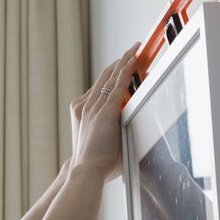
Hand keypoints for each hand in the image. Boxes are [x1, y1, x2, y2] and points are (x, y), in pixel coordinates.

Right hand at [70, 45, 139, 181]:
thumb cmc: (95, 162)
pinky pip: (117, 86)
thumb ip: (115, 130)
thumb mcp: (103, 140)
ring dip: (125, 61)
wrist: (85, 170)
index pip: (100, 86)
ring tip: (136, 49)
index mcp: (83, 111)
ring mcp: (94, 107)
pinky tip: (133, 61)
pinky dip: (126, 72)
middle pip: (105, 76)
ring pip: (111, 77)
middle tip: (133, 49)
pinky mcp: (105, 112)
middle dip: (120, 61)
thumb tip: (133, 130)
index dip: (113, 73)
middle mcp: (86, 105)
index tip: (123, 64)